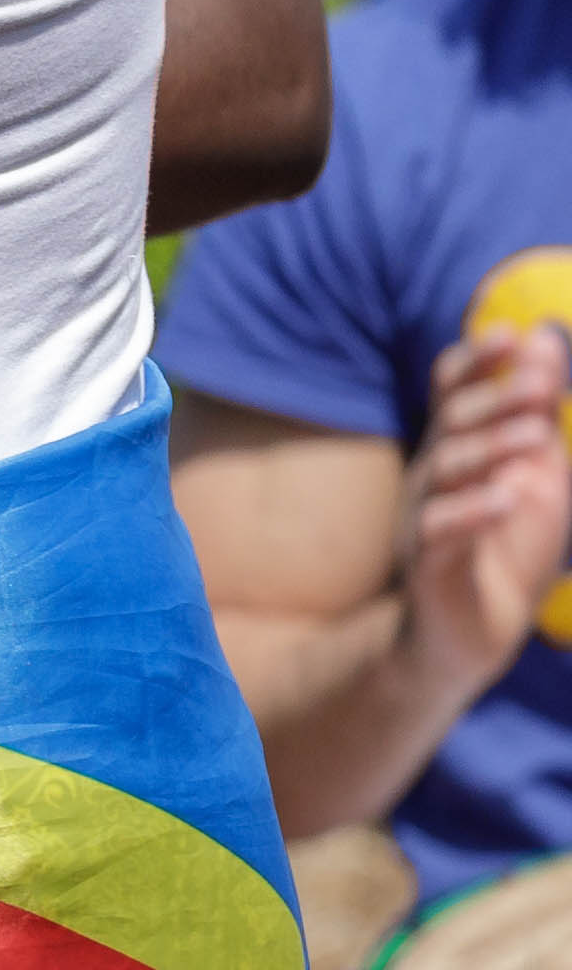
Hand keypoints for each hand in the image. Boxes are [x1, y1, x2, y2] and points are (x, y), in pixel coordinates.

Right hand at [402, 323, 571, 711]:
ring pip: (449, 470)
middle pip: (453, 424)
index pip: (452, 392)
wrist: (471, 635)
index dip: (475, 362)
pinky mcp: (429, 564)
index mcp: (456, 449)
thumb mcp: (537, 475)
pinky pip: (443, 530)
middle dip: (496, 401)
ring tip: (539, 434)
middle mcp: (433, 475)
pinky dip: (474, 511)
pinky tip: (507, 497)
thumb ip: (540, 414)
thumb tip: (544, 337)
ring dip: (493, 448)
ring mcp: (425, 517)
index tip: (510, 334)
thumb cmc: (506, 548)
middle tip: (540, 385)